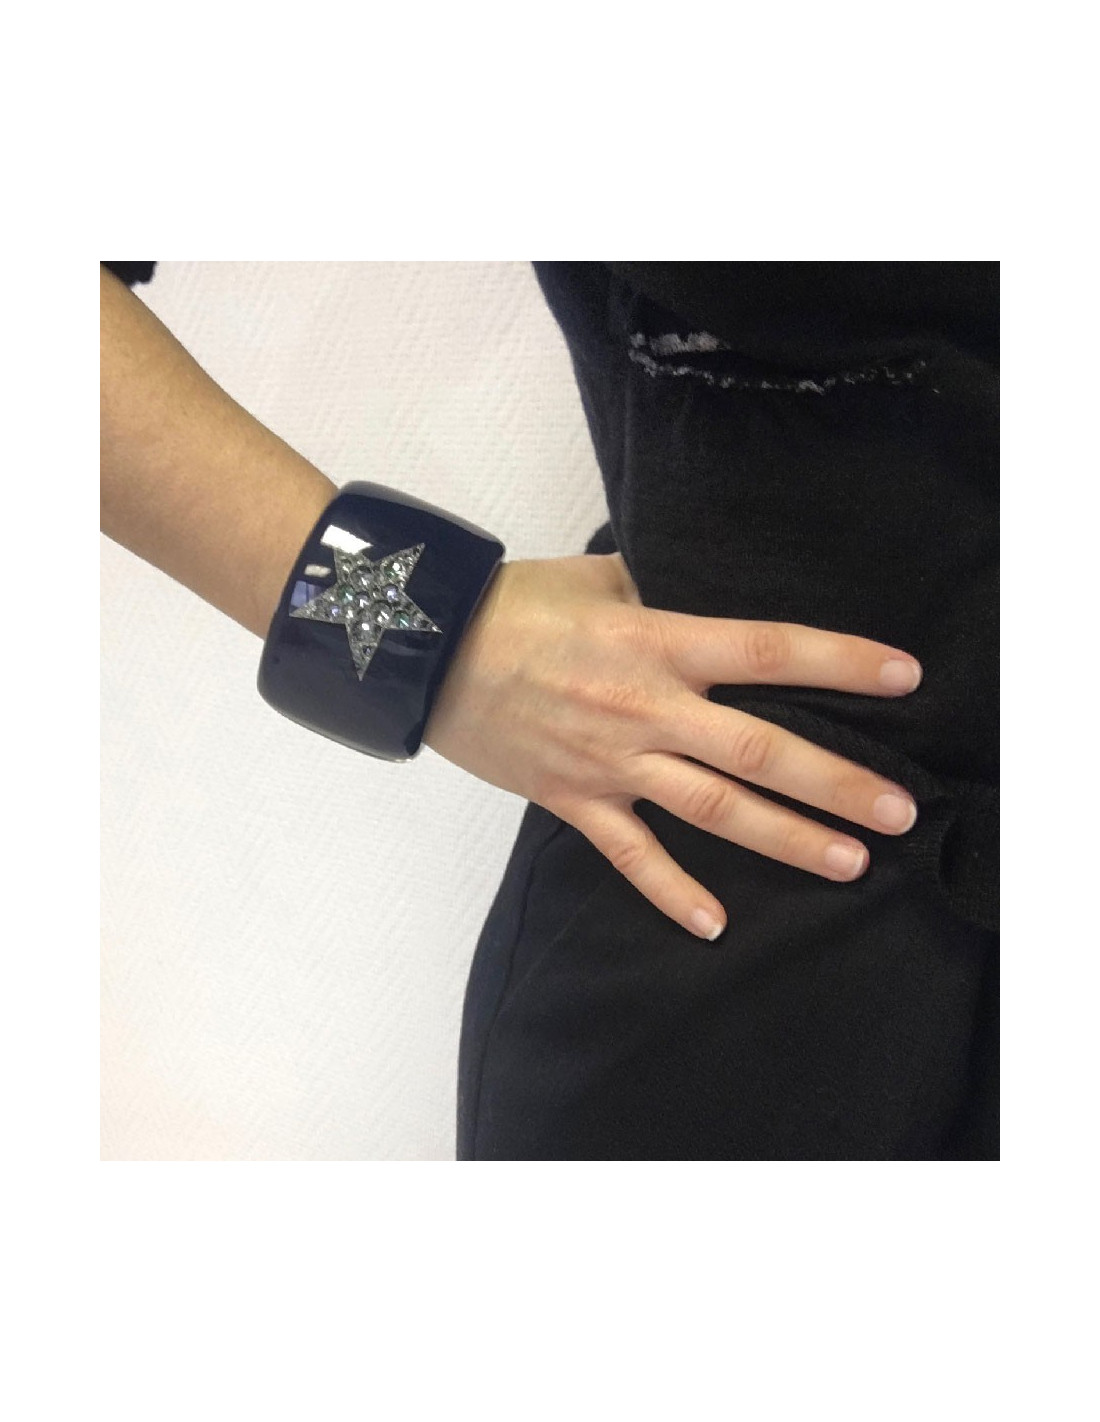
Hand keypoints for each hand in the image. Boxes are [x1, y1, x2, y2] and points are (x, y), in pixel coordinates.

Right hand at [423, 553, 921, 940]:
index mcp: (660, 642)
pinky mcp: (574, 799)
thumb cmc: (516, 604)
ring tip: (851, 862)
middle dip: (836, 782)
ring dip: (786, 840)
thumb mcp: (600, 579)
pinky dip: (672, 892)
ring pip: (714, 808)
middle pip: (760, 750)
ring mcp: (612, 761)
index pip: (770, 651)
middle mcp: (648, 707)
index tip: (904, 676)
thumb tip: (701, 592)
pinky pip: (631, 856)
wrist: (429, 649)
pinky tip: (715, 925)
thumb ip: (660, 592)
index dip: (842, 662)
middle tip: (900, 811)